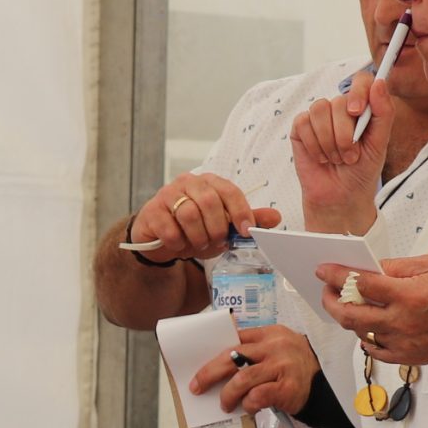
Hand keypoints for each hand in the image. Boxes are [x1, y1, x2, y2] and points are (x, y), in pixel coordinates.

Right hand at [126, 173, 281, 264]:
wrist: (161, 239)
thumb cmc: (195, 229)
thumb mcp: (224, 226)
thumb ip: (246, 220)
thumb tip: (275, 217)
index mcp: (210, 182)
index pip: (230, 191)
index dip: (241, 212)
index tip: (246, 231)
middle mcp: (189, 182)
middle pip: (210, 201)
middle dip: (217, 228)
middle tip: (216, 241)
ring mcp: (168, 194)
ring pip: (189, 214)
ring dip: (198, 237)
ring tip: (198, 244)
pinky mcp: (152, 210)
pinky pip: (169, 228)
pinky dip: (178, 242)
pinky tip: (179, 245)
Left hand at [187, 325, 320, 416]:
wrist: (327, 383)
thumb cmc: (296, 367)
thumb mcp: (278, 347)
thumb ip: (254, 348)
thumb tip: (220, 363)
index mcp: (270, 333)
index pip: (235, 337)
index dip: (213, 352)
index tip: (199, 366)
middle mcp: (275, 346)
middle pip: (232, 356)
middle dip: (209, 373)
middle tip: (198, 386)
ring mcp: (282, 366)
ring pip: (242, 379)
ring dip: (228, 395)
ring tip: (225, 404)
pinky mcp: (287, 387)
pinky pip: (258, 396)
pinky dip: (249, 405)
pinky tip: (249, 408)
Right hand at [290, 74, 388, 236]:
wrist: (340, 196)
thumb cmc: (362, 170)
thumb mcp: (380, 143)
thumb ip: (384, 112)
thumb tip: (379, 82)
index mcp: (363, 107)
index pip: (361, 81)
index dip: (358, 92)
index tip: (357, 112)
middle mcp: (340, 108)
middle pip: (338, 101)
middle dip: (345, 134)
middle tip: (350, 156)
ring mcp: (319, 117)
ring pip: (319, 110)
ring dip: (329, 141)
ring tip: (336, 158)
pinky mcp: (300, 128)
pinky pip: (303, 123)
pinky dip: (314, 145)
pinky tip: (321, 158)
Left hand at [315, 256, 427, 367]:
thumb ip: (396, 267)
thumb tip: (370, 268)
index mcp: (408, 294)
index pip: (360, 284)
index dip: (336, 275)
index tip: (323, 270)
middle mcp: (401, 321)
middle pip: (350, 315)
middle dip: (330, 301)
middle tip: (326, 291)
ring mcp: (402, 343)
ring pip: (359, 333)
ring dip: (347, 318)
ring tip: (347, 305)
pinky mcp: (407, 357)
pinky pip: (374, 351)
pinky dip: (364, 338)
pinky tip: (365, 328)